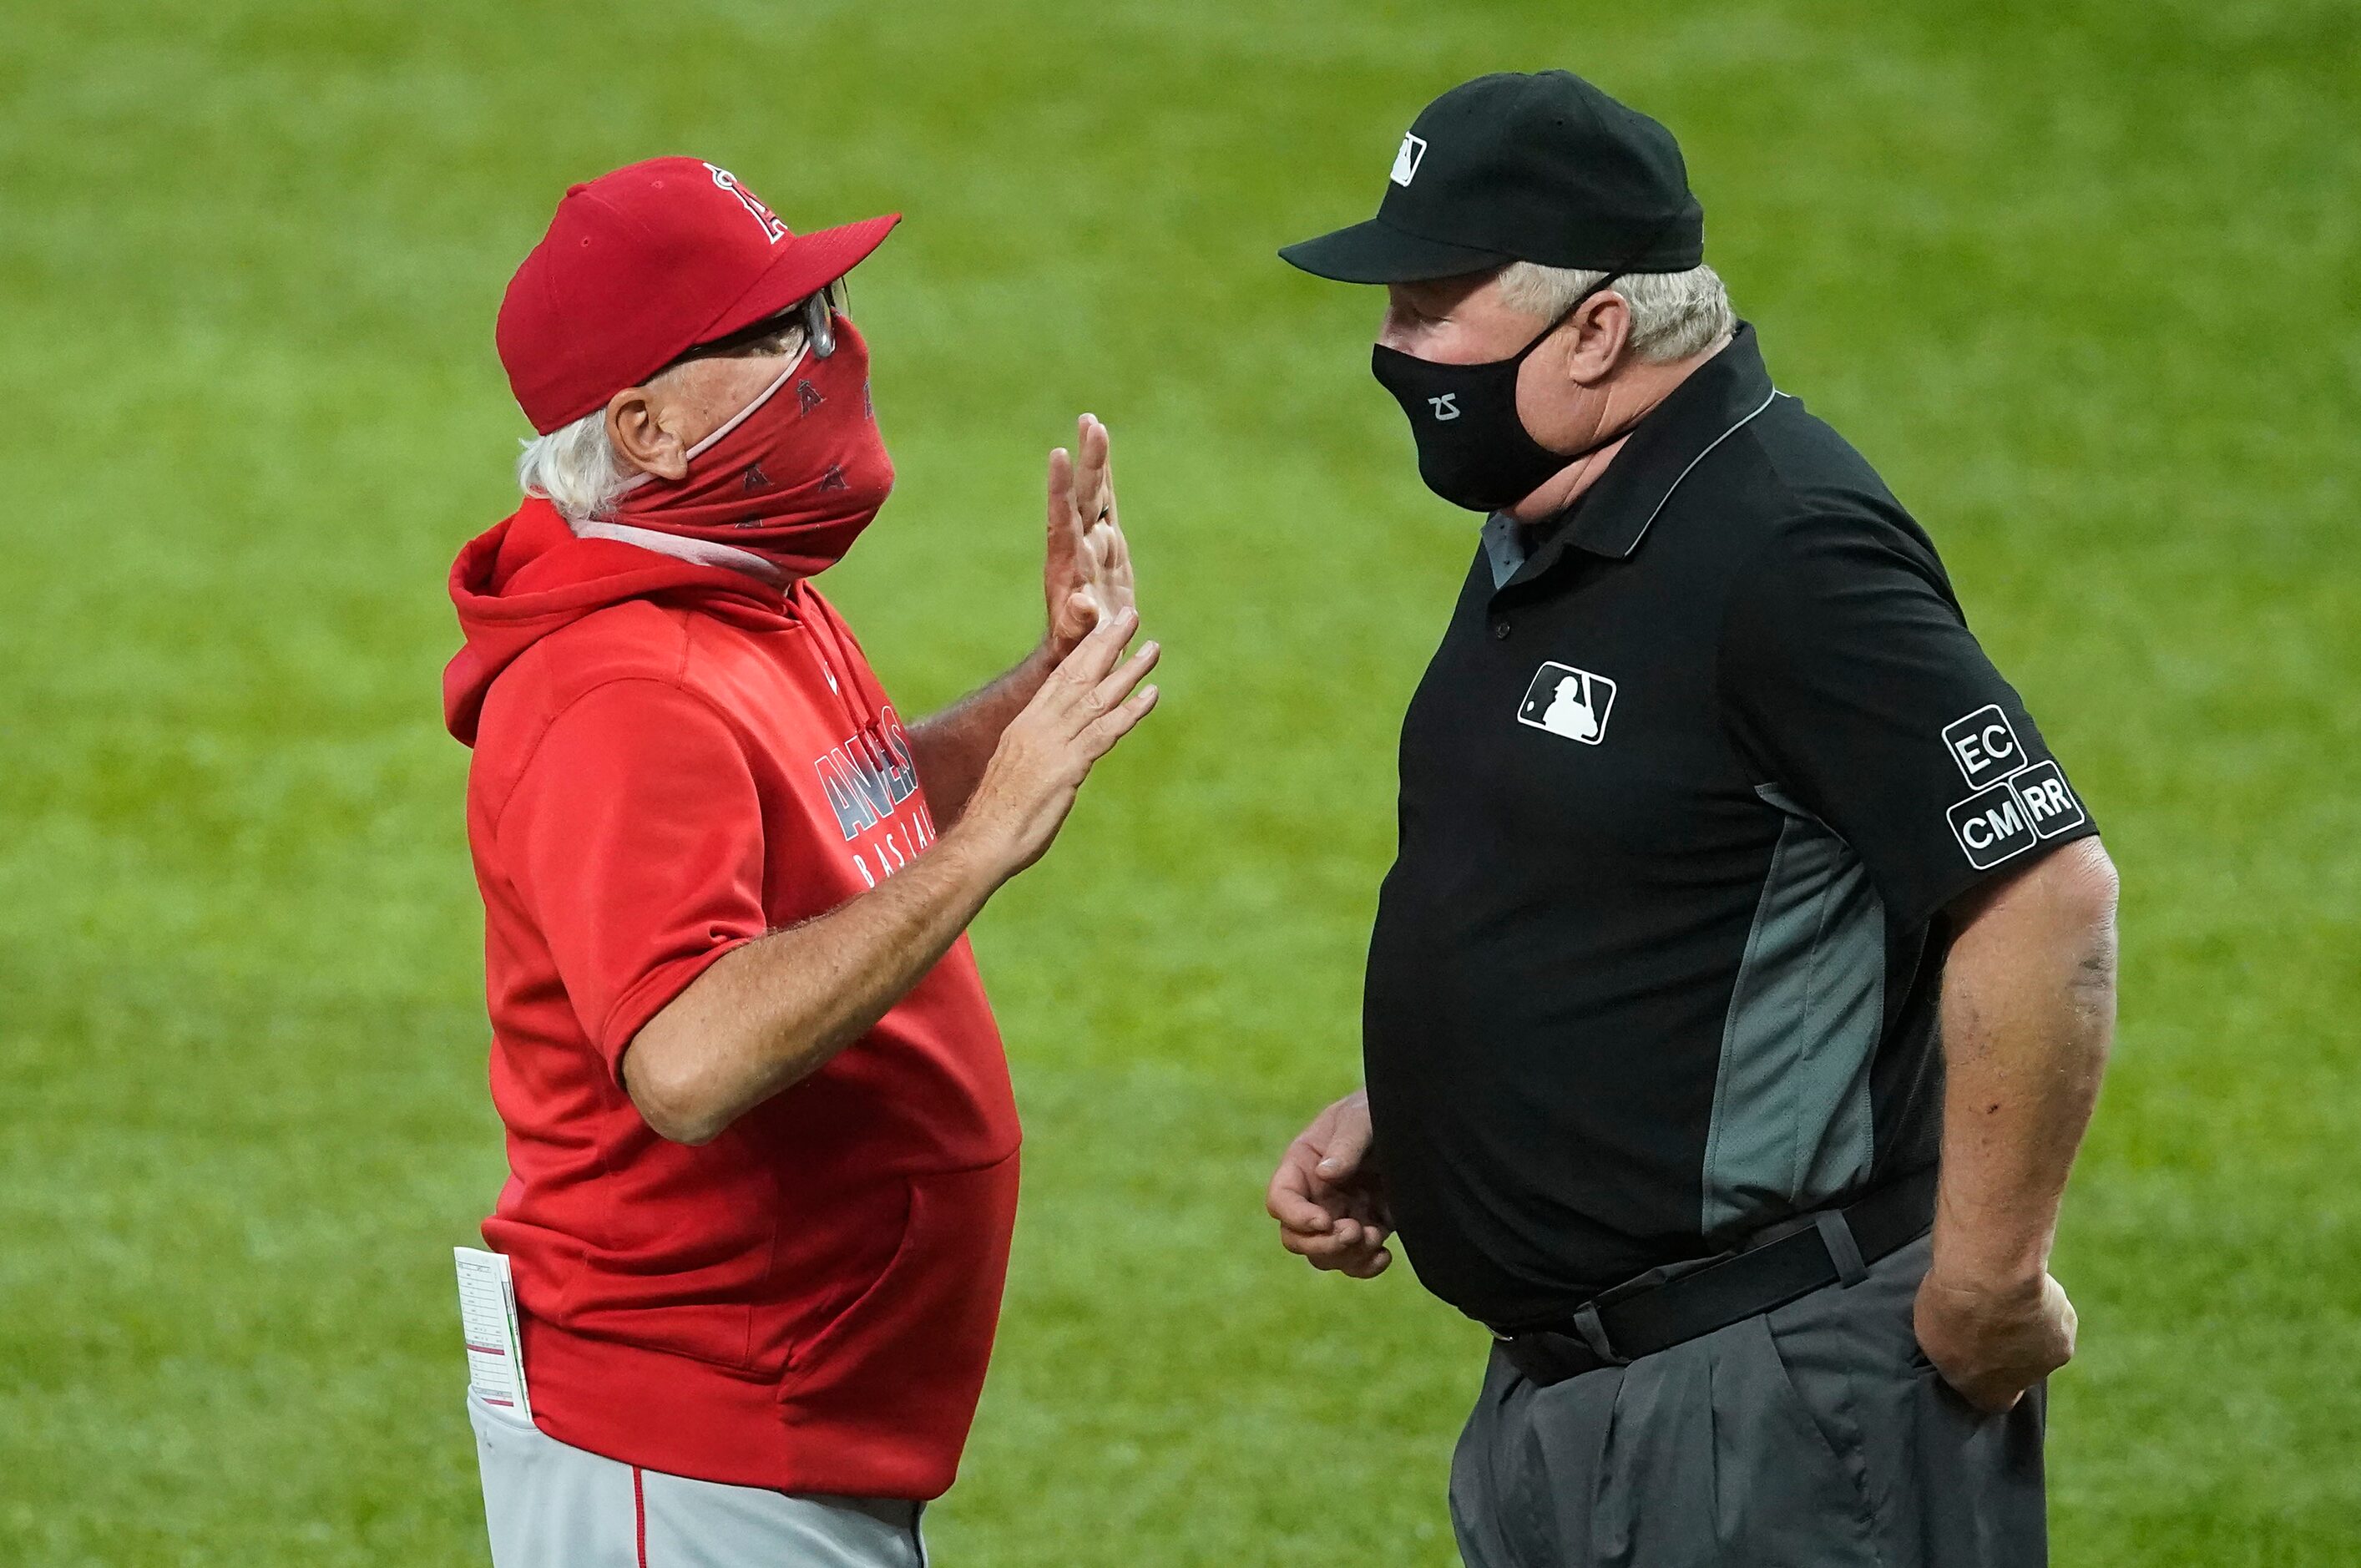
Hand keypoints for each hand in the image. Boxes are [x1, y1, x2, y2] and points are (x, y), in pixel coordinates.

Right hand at [957, 608, 1157, 882]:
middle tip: (1131, 616)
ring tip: (1152, 648)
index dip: (1084, 651)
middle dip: (1107, 644)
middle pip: (1078, 675)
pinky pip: (1104, 731)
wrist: (982, 842)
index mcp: (1025, 725)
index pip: (1059, 679)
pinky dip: (1130, 711)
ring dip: (1128, 670)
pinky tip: (1151, 694)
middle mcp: (1038, 725)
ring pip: (1096, 697)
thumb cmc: (995, 818)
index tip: (1104, 628)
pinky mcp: (1066, 766)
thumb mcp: (1017, 777)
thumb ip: (1038, 760)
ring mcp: (1053, 743)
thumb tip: (1054, 761)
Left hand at [1044, 414, 1135, 656]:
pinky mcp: (1107, 547)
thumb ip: (1077, 623)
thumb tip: (1082, 605)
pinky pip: (1107, 507)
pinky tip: (1103, 454)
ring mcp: (1092, 544)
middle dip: (1088, 462)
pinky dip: (1107, 481)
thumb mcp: (1076, 641)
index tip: (1059, 455)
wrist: (1081, 653)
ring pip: (1095, 495)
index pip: (1063, 518)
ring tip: (1092, 422)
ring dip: (1095, 461)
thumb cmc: (1076, 651)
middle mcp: (1077, 547)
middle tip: (1090, 423)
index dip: (1061, 487)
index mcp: (1067, 565)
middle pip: (1083, 497)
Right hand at [1265, 1088, 1392, 1278]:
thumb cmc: (1376, 1109)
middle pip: (1297, 1238)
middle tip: (1354, 1233)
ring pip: (1325, 1256)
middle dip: (1322, 1244)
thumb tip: (1325, 1174)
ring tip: (1375, 1235)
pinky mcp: (1368, 1227)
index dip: (1296, 1217)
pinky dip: (1366, 1266)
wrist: (1413, 1121)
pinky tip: (1384, 1256)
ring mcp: (1340, 1215)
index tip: (1325, 1220)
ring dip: (1347, 1255)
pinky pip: (1355, 1260)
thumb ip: (1345, 1144)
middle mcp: (1315, 1196)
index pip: (1280, 1200)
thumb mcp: (1361, 1117)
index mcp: (1302, 1165)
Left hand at [1913, 1265, 2076, 1412]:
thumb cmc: (1952, 1306)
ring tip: (2004, 1295)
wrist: (1993, 1277)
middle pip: (2018, 1370)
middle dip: (2005, 1349)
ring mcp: (2050, 1355)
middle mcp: (2025, 1382)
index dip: (1983, 1378)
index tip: (1972, 1355)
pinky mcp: (2067, 1327)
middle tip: (1986, 1318)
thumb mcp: (1931, 1335)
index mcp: (1989, 1393)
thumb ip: (1951, 1353)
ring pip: (2037, 1343)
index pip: (1991, 1400)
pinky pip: (2053, 1317)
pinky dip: (2042, 1304)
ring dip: (2025, 1326)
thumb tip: (1958, 1348)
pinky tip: (2024, 1285)